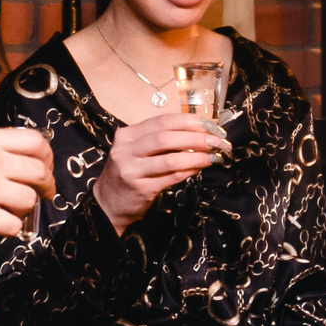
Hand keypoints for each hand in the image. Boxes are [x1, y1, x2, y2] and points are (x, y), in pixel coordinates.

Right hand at [0, 128, 55, 236]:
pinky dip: (10, 228)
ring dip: (24, 208)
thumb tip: (15, 157)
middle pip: (38, 171)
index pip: (34, 141)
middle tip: (44, 193)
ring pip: (29, 199)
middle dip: (45, 185)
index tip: (46, 166)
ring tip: (11, 210)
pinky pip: (13, 225)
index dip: (47, 156)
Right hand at [93, 112, 228, 233]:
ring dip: (197, 156)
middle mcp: (126, 150)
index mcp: (127, 135)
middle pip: (166, 137)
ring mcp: (131, 170)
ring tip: (214, 156)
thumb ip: (160, 140)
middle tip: (218, 141)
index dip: (189, 121)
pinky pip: (171, 177)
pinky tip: (201, 167)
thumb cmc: (129, 173)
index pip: (162, 121)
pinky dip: (189, 170)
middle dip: (197, 137)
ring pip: (170, 159)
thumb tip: (198, 132)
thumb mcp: (137, 151)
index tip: (210, 124)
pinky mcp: (140, 189)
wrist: (107, 204)